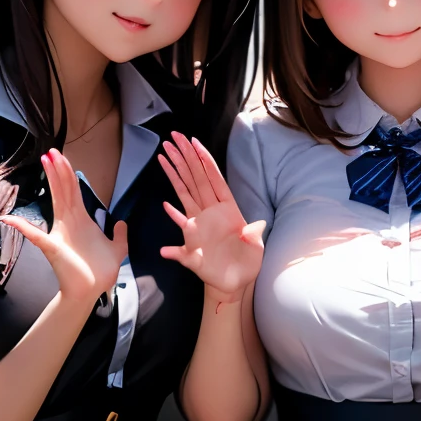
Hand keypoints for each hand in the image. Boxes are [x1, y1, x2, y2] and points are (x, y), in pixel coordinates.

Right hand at [3, 148, 126, 310]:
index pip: (74, 191)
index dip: (68, 173)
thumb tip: (121, 221)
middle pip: (64, 189)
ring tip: (47, 161)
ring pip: (57, 200)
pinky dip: (21, 228)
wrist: (90, 291)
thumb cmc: (100, 271)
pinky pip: (34, 235)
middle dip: (59, 169)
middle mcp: (70, 222)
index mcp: (82, 221)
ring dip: (53, 180)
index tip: (61, 156)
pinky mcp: (53, 246)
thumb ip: (120, 234)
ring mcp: (60, 233)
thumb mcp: (117, 249)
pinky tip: (9, 219)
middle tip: (52, 151)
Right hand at [159, 133, 265, 302]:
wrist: (235, 283)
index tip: (194, 142)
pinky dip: (175, 216)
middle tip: (173, 137)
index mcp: (229, 209)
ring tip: (164, 155)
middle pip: (197, 179)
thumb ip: (253, 235)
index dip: (205, 160)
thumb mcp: (256, 248)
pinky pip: (182, 224)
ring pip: (186, 193)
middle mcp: (213, 212)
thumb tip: (256, 226)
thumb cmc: (247, 263)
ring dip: (175, 174)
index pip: (215, 179)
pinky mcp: (192, 240)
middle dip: (186, 157)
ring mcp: (201, 223)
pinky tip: (167, 206)